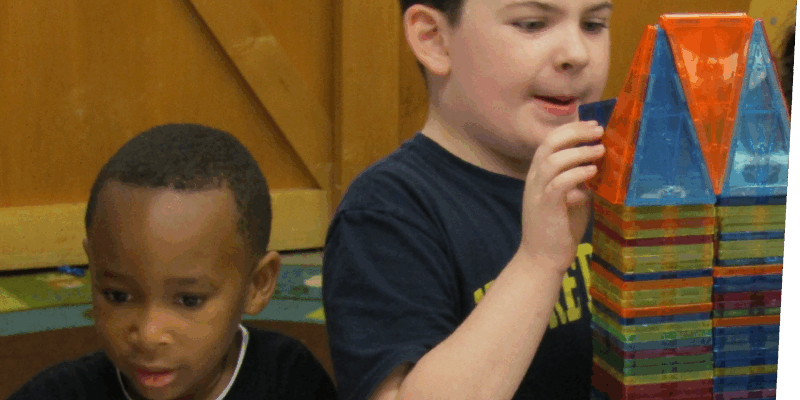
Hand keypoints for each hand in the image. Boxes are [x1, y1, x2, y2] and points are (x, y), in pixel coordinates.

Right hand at [518, 120, 604, 271]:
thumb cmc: (559, 230)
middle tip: (598, 131)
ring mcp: (538, 193)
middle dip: (575, 133)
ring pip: (552, 161)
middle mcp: (535, 180)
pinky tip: (592, 171)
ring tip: (599, 151)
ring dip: (578, 152)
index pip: (550, 142)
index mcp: (539, 175)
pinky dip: (576, 174)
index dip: (571, 129)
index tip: (593, 125)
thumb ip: (581, 182)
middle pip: (549, 144)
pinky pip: (558, 184)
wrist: (541, 260)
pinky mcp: (545, 208)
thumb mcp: (573, 199)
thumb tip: (600, 165)